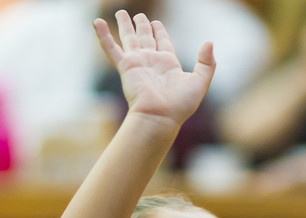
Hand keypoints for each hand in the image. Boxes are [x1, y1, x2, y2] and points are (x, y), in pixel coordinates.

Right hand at [93, 10, 214, 128]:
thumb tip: (209, 42)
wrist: (160, 116)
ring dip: (125, 25)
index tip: (156, 23)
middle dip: (142, 25)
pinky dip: (103, 35)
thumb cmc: (180, 104)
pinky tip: (97, 22)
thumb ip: (207, 62)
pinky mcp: (125, 66)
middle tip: (139, 16)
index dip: (160, 31)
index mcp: (168, 63)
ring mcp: (137, 62)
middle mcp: (151, 61)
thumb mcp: (200, 81)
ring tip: (121, 12)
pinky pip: (112, 48)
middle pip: (145, 37)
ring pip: (129, 38)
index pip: (163, 42)